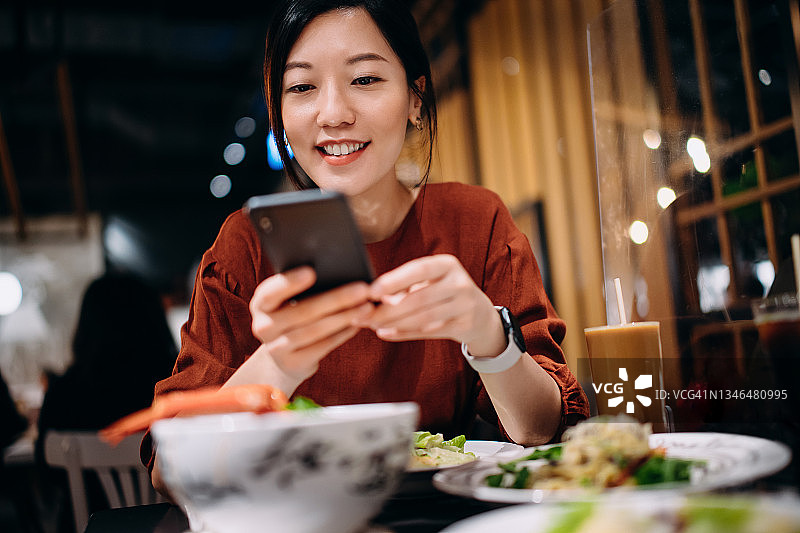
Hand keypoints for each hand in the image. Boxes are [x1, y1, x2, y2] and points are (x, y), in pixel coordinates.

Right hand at [249, 266, 373, 380]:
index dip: (289, 282)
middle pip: (303, 311)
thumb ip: (303, 287)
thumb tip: (338, 272)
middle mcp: (264, 326)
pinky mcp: (293, 364)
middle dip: (336, 299)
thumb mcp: (289, 300)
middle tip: (362, 289)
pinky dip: (342, 333)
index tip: (312, 272)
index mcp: (261, 303)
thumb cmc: (293, 314)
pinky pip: (323, 345)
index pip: (270, 292)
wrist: (285, 355)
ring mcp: (276, 348)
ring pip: (316, 330)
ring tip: (367, 307)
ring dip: (345, 317)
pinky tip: (358, 323)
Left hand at [361, 255, 505, 354]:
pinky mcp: (464, 326)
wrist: (480, 314)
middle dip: (388, 309)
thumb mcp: (431, 281)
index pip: (419, 269)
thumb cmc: (444, 292)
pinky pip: (429, 332)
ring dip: (394, 323)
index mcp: (448, 264)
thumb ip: (405, 286)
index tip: (371, 291)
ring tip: (372, 325)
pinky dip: (404, 334)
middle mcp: (459, 283)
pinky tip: (387, 333)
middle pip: (419, 298)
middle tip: (364, 315)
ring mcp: (465, 305)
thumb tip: (373, 297)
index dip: (394, 280)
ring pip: (423, 318)